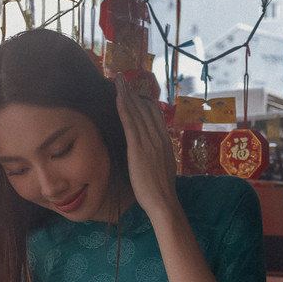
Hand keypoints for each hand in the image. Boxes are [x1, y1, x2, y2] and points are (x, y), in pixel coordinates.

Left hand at [115, 73, 177, 219]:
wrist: (163, 201)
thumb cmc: (160, 191)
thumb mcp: (163, 168)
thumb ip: (158, 156)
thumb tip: (152, 153)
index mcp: (165, 142)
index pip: (155, 115)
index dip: (144, 101)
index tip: (135, 93)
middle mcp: (159, 137)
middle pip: (146, 108)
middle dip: (133, 93)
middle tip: (122, 79)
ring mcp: (149, 141)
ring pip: (137, 111)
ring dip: (126, 94)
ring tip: (118, 80)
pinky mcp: (138, 148)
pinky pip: (130, 122)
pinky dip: (124, 107)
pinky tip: (118, 97)